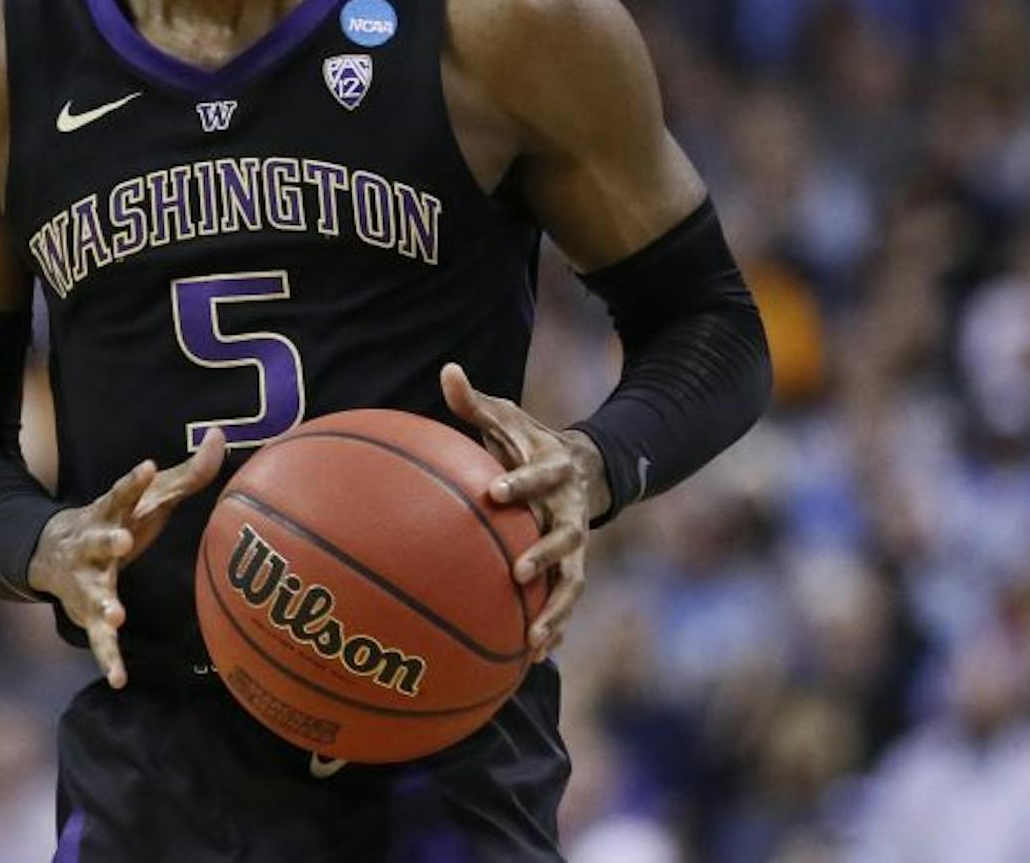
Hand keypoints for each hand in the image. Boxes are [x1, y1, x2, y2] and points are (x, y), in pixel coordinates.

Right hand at [26, 429, 225, 686]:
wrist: (52, 551)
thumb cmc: (118, 519)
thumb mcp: (151, 496)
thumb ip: (188, 473)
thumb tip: (221, 436)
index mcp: (110, 513)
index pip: (122, 493)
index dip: (133, 481)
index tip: (146, 467)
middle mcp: (92, 545)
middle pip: (99, 541)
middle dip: (108, 541)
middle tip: (123, 541)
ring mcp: (86, 582)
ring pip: (93, 593)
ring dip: (103, 604)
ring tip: (117, 615)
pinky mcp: (86, 614)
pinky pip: (98, 640)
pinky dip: (108, 659)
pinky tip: (119, 680)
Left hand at [440, 362, 608, 660]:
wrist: (582, 466)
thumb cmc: (528, 442)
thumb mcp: (508, 417)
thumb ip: (477, 403)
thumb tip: (447, 369)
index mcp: (553, 471)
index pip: (540, 475)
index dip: (521, 483)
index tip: (494, 492)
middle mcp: (570, 510)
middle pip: (566, 535)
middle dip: (545, 554)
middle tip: (518, 573)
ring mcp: (575, 543)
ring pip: (572, 580)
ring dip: (556, 609)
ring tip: (534, 639)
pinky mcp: (572, 568)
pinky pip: (566, 602)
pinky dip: (555, 628)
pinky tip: (534, 659)